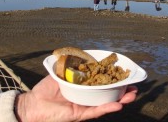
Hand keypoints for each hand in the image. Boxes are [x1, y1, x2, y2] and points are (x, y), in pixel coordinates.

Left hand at [15, 75, 137, 121]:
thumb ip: (70, 64)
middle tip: (135, 86)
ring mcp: (84, 106)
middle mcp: (86, 97)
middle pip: (108, 94)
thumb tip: (80, 53)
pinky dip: (107, 108)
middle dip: (122, 90)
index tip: (125, 74)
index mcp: (83, 87)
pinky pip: (96, 111)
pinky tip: (118, 104)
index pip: (102, 83)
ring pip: (106, 103)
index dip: (114, 79)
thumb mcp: (60, 71)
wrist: (33, 104)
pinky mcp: (80, 114)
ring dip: (120, 99)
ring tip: (132, 94)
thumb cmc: (45, 88)